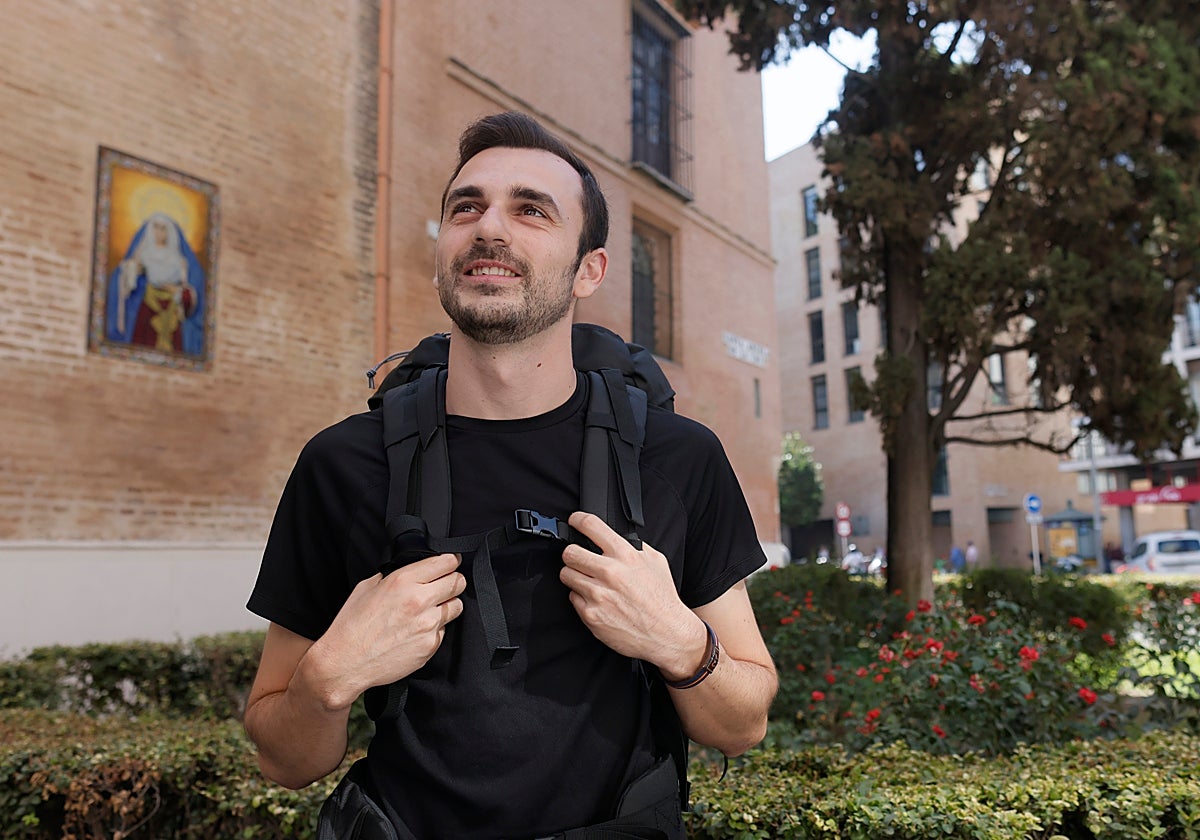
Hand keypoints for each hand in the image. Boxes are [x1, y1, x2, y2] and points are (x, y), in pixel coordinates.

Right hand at [313, 553, 464, 707]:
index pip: (446, 562)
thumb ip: (393, 575)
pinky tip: (417, 631)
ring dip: (447, 605)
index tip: (451, 563)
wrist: (346, 663)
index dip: (451, 561)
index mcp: (402, 581)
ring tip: (429, 610)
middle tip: (445, 585)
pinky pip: (444, 630)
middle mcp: (419, 600)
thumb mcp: (367, 587)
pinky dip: (435, 629)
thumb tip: (412, 572)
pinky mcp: (430, 645)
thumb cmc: (351, 626)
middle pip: (458, 582)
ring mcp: (428, 624)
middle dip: (453, 581)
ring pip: (456, 606)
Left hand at [560, 512, 704, 678]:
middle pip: (570, 553)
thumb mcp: (656, 562)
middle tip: (579, 559)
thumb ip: (634, 546)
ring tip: (589, 582)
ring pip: (566, 575)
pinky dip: (581, 598)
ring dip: (575, 577)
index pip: (590, 526)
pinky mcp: (591, 614)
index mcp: (625, 555)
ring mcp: (598, 594)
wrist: (667, 633)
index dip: (578, 520)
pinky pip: (573, 598)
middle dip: (573, 554)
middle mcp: (610, 572)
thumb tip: (616, 537)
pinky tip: (597, 601)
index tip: (574, 521)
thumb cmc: (662, 599)